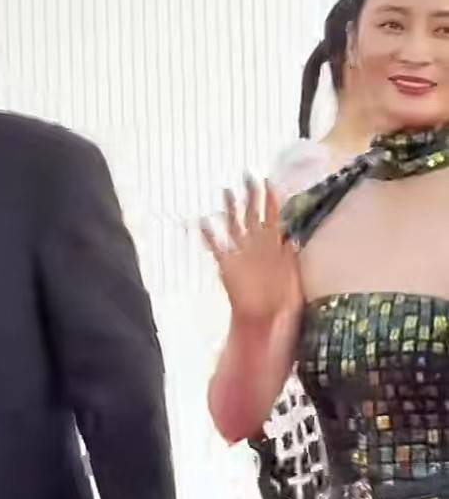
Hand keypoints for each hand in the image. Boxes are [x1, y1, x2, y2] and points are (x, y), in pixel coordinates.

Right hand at [201, 177, 301, 326]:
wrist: (263, 322)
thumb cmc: (282, 303)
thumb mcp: (294, 280)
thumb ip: (291, 259)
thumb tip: (292, 238)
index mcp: (274, 247)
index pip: (273, 217)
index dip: (272, 200)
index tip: (270, 182)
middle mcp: (256, 247)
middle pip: (253, 215)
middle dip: (251, 195)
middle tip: (248, 176)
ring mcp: (241, 255)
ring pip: (234, 226)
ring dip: (231, 209)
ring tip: (227, 191)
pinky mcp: (227, 266)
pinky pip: (217, 247)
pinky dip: (210, 235)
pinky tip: (204, 223)